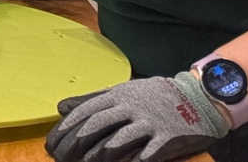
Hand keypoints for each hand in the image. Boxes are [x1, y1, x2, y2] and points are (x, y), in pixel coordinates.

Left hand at [46, 73, 229, 161]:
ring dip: (99, 154)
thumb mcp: (120, 92)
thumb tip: (60, 107)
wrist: (196, 97)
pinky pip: (149, 152)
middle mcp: (130, 107)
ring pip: (119, 139)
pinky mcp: (168, 137)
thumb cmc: (152, 97)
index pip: (85, 112)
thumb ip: (91, 100)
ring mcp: (149, 122)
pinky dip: (136, 161)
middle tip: (61, 158)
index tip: (52, 143)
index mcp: (117, 96)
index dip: (66, 129)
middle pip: (97, 126)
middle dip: (76, 144)